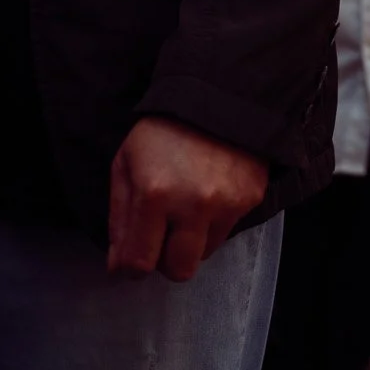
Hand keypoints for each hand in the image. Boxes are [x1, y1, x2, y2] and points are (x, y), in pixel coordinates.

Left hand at [107, 117, 266, 281]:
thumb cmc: (164, 131)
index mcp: (154, 195)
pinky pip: (227, 231)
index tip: (130, 259)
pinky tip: (210, 193)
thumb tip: (119, 264)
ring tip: (188, 209)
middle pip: (178, 270)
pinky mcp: (251, 199)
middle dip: (165, 261)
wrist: (220, 98)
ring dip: (191, 241)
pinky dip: (215, 222)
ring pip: (204, 254)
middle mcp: (193, 205)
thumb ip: (119, 218)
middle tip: (161, 239)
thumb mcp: (125, 166)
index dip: (130, 268)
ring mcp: (227, 203)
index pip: (138, 263)